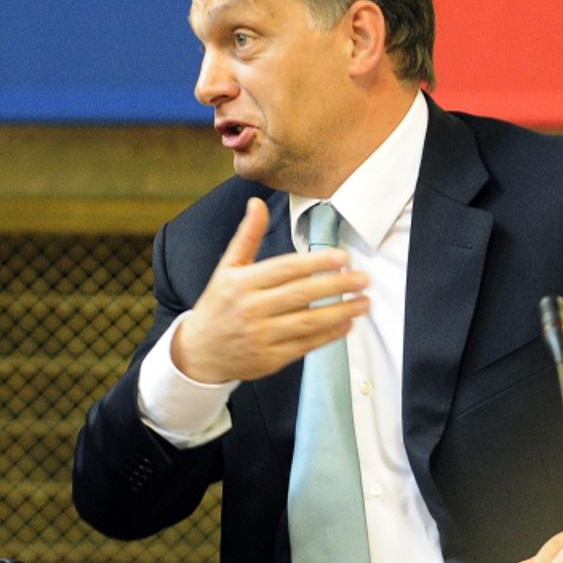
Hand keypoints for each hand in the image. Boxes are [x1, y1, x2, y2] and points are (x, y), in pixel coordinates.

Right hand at [173, 197, 369, 382]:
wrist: (200, 352)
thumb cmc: (218, 305)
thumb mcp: (227, 268)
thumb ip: (247, 236)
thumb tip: (257, 203)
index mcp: (241, 283)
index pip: (285, 269)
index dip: (316, 262)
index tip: (342, 258)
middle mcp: (251, 309)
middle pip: (301, 294)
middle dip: (336, 285)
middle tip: (362, 278)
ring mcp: (261, 336)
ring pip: (308, 322)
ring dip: (340, 312)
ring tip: (363, 302)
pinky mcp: (270, 359)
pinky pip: (305, 346)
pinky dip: (328, 336)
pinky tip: (345, 325)